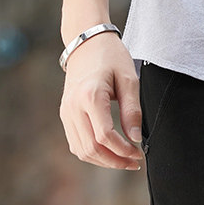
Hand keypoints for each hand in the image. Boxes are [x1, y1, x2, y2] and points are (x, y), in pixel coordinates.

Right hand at [59, 31, 143, 169]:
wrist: (86, 42)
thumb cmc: (111, 56)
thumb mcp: (129, 78)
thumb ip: (132, 109)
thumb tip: (135, 139)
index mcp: (91, 95)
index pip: (104, 136)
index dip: (122, 150)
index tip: (138, 153)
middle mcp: (74, 107)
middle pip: (91, 148)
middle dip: (114, 161)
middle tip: (134, 162)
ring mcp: (66, 112)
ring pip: (82, 150)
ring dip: (103, 161)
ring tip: (124, 160)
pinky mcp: (65, 114)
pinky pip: (76, 143)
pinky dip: (92, 152)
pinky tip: (109, 151)